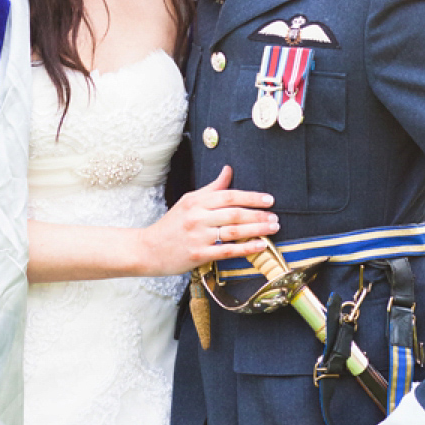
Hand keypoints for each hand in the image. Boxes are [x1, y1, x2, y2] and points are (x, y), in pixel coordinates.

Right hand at [138, 165, 277, 274]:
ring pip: (234, 232)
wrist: (148, 249)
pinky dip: (246, 248)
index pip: (229, 195)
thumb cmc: (171, 224)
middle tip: (275, 217)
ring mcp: (198, 237)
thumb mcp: (189, 201)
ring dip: (257, 230)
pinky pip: (227, 251)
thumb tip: (229, 170)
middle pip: (234, 213)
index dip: (251, 197)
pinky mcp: (198, 255)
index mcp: (196, 201)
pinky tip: (260, 246)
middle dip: (258, 215)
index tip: (269, 199)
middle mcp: (198, 217)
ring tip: (272, 229)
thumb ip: (212, 188)